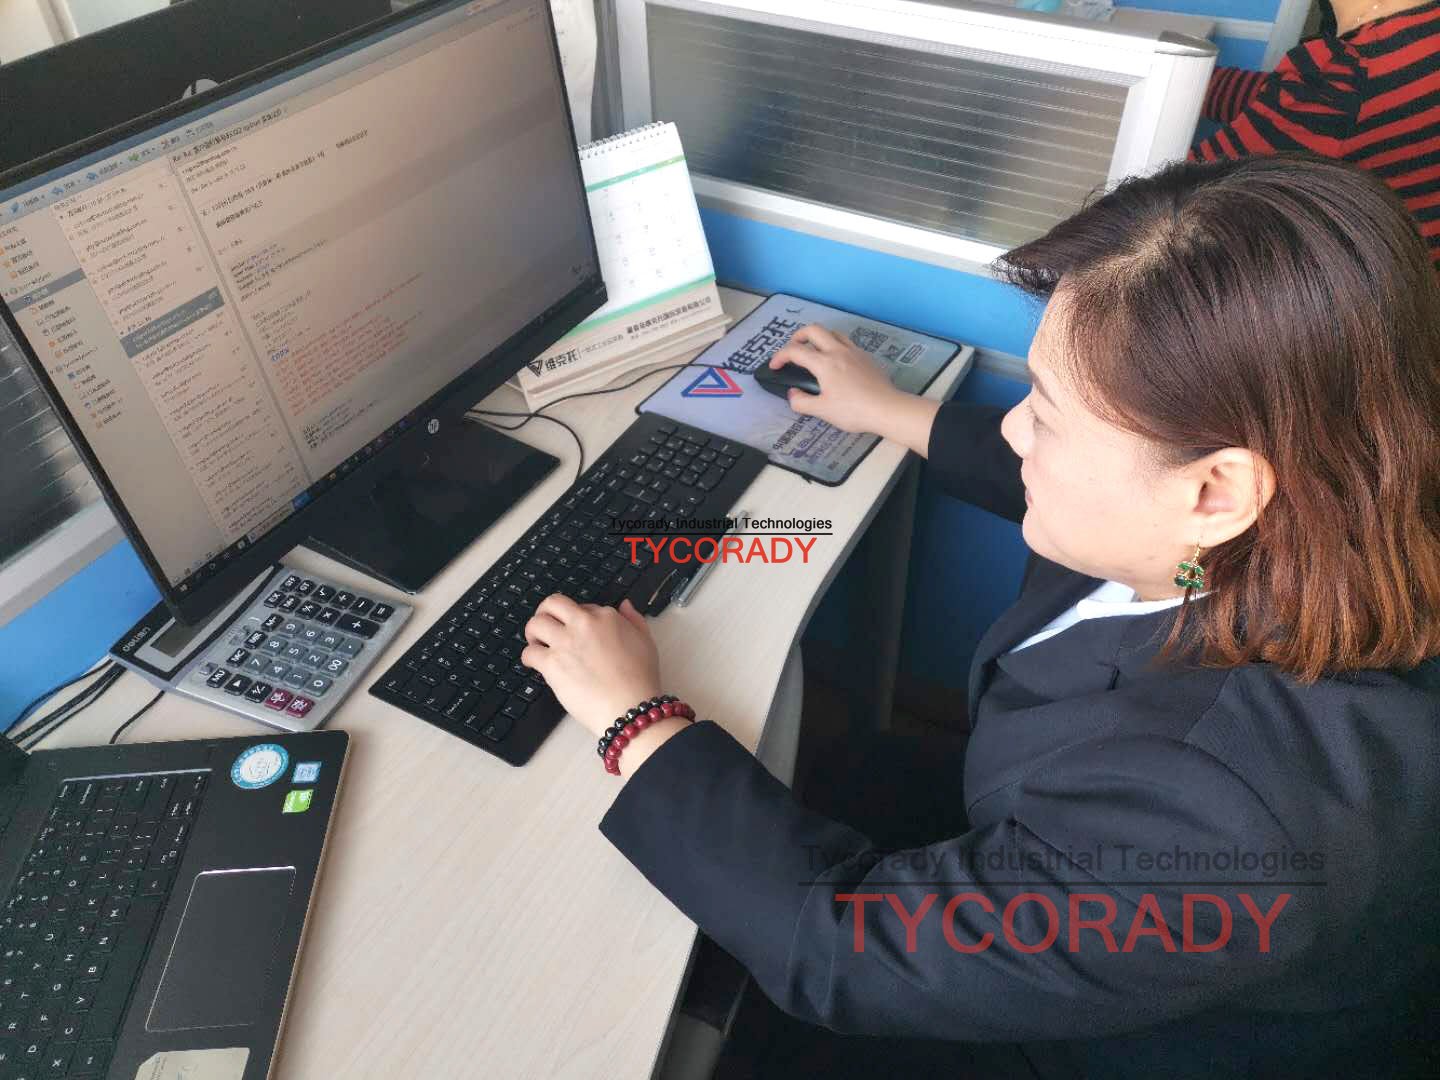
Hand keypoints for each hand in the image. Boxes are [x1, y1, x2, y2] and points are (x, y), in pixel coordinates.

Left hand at [521, 595, 662, 736]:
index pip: (583, 607)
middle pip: (552, 603)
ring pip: (536, 624)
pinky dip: (529, 657)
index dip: (578, 618)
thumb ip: (634, 620)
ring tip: (537, 643)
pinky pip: (530, 652)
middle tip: (546, 624)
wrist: (629, 707)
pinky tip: (535, 664)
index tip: (576, 631)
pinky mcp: (552, 664)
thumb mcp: (646, 642)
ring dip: (533, 632)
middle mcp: (583, 624)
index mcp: (606, 617)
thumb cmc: (640, 679)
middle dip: (545, 612)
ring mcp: (565, 643)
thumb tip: (625, 605)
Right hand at [769, 324, 903, 433]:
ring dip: (819, 337)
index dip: (780, 356)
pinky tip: (836, 362)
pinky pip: (847, 343)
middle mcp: (838, 351)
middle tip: (793, 349)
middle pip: (814, 330)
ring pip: (833, 333)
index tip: (774, 366)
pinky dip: (835, 345)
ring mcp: (854, 352)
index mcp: (824, 363)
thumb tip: (793, 394)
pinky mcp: (866, 357)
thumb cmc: (853, 411)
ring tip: (814, 351)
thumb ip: (802, 402)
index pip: (795, 351)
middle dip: (798, 335)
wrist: (887, 408)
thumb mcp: (822, 411)